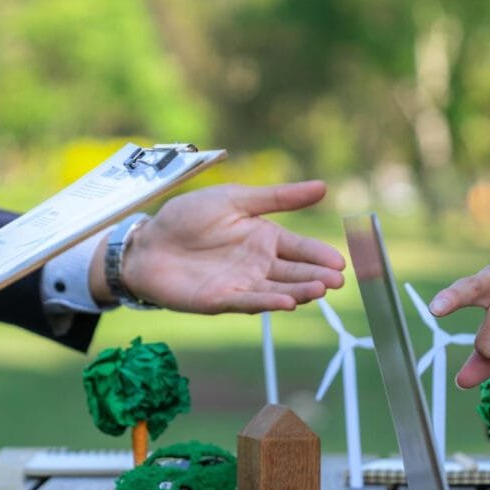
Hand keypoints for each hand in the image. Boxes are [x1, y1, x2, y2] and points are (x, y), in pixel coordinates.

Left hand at [106, 181, 345, 312]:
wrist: (148, 241)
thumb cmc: (188, 217)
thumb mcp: (236, 199)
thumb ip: (277, 198)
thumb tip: (323, 186)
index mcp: (264, 238)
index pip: (300, 247)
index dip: (320, 254)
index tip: (341, 260)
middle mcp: (258, 264)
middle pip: (294, 272)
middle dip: (317, 276)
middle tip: (337, 281)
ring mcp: (242, 284)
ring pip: (277, 290)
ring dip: (299, 291)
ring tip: (319, 290)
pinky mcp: (221, 300)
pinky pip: (249, 301)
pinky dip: (269, 303)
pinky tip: (288, 303)